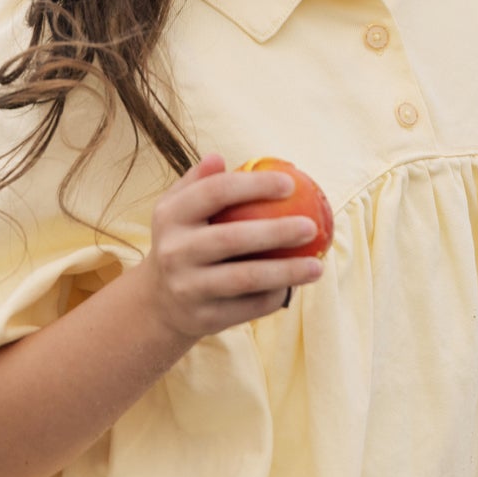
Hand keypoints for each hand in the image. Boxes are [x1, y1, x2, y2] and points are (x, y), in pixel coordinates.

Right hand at [139, 152, 323, 341]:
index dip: (255, 185)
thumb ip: (199, 182)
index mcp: (171, 216)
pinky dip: (274, 296)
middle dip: (277, 231)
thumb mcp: (179, 208)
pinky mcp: (203, 318)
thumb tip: (219, 158)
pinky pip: (248, 307)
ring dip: (286, 272)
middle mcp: (174, 251)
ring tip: (318, 266)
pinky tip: (296, 286)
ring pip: (245, 279)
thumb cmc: (183, 240)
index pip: (215, 192)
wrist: (159, 302)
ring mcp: (188, 287)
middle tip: (312, 226)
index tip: (291, 183)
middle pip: (232, 238)